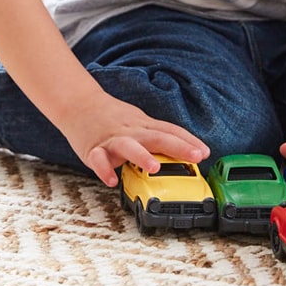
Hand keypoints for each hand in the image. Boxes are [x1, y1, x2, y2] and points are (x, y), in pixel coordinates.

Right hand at [65, 94, 208, 187]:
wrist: (80, 104)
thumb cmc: (113, 118)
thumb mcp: (140, 123)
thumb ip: (158, 138)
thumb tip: (183, 152)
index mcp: (144, 126)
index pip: (171, 131)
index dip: (189, 141)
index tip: (206, 152)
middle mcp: (132, 131)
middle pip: (157, 137)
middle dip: (178, 147)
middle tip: (196, 156)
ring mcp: (112, 139)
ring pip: (128, 146)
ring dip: (142, 156)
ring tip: (155, 168)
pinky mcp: (93, 149)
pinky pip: (98, 160)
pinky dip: (104, 170)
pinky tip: (112, 181)